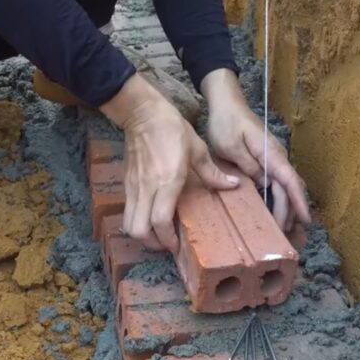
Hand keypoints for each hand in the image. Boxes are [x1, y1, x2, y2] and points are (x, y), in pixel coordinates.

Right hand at [102, 74, 237, 252]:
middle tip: (168, 243)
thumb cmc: (172, 128)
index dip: (168, 240)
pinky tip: (151, 215)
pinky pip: (128, 210)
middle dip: (152, 244)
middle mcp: (147, 188)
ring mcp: (133, 186)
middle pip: (138, 230)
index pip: (160, 222)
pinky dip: (138, 220)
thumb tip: (233, 185)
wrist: (142, 113)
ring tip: (158, 233)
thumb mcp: (198, 148)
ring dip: (142, 234)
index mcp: (167, 181)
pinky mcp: (126, 183)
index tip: (178, 246)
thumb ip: (213, 172)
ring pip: (129, 224)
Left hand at [201, 69, 311, 232]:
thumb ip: (248, 165)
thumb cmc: (227, 123)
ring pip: (286, 188)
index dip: (298, 203)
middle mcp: (277, 157)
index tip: (305, 221)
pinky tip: (277, 213)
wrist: (227, 104)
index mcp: (271, 154)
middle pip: (289, 189)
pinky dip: (280, 200)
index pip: (290, 181)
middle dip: (291, 214)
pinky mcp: (267, 162)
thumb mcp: (231, 146)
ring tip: (287, 232)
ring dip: (287, 209)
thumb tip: (264, 183)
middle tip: (287, 238)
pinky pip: (278, 184)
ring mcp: (273, 160)